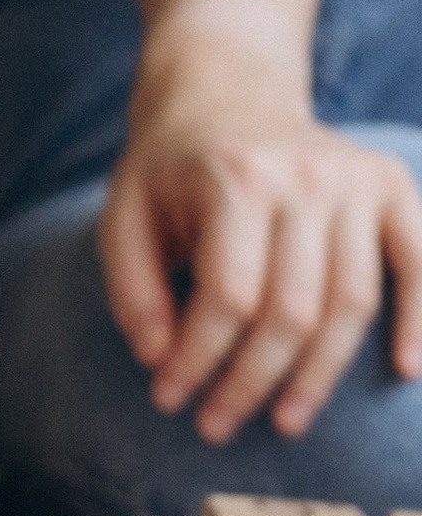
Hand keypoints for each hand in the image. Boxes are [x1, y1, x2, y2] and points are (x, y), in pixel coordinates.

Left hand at [99, 26, 421, 438]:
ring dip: (317, 375)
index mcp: (234, 177)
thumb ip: (132, 288)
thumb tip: (160, 360)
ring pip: (350, 303)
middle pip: (290, 310)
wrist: (226, 89)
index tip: (169, 399)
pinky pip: (419, 262)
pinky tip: (405, 370)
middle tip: (216, 426)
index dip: (198, 359)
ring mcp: (355, 179)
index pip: (227, 295)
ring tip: (283, 420)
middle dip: (250, 381)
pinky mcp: (392, 185)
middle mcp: (305, 174)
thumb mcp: (123, 214)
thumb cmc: (170, 169)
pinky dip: (420, 318)